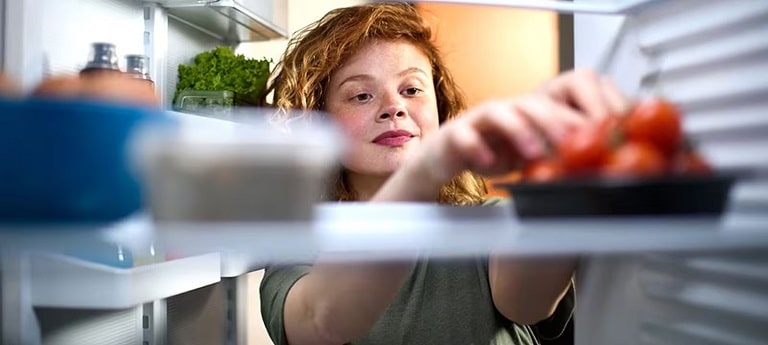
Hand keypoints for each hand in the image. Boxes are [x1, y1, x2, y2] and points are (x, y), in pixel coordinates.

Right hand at [412, 69, 630, 181]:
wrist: (447, 157)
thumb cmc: (494, 153)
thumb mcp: (532, 155)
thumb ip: (559, 155)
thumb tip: (600, 167)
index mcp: (530, 112)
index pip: (559, 104)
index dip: (581, 113)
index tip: (603, 134)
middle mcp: (507, 109)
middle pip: (533, 104)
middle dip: (557, 121)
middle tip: (575, 141)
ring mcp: (480, 119)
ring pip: (499, 113)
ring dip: (519, 130)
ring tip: (533, 152)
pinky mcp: (456, 133)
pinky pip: (465, 136)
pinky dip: (475, 147)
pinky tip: (486, 163)